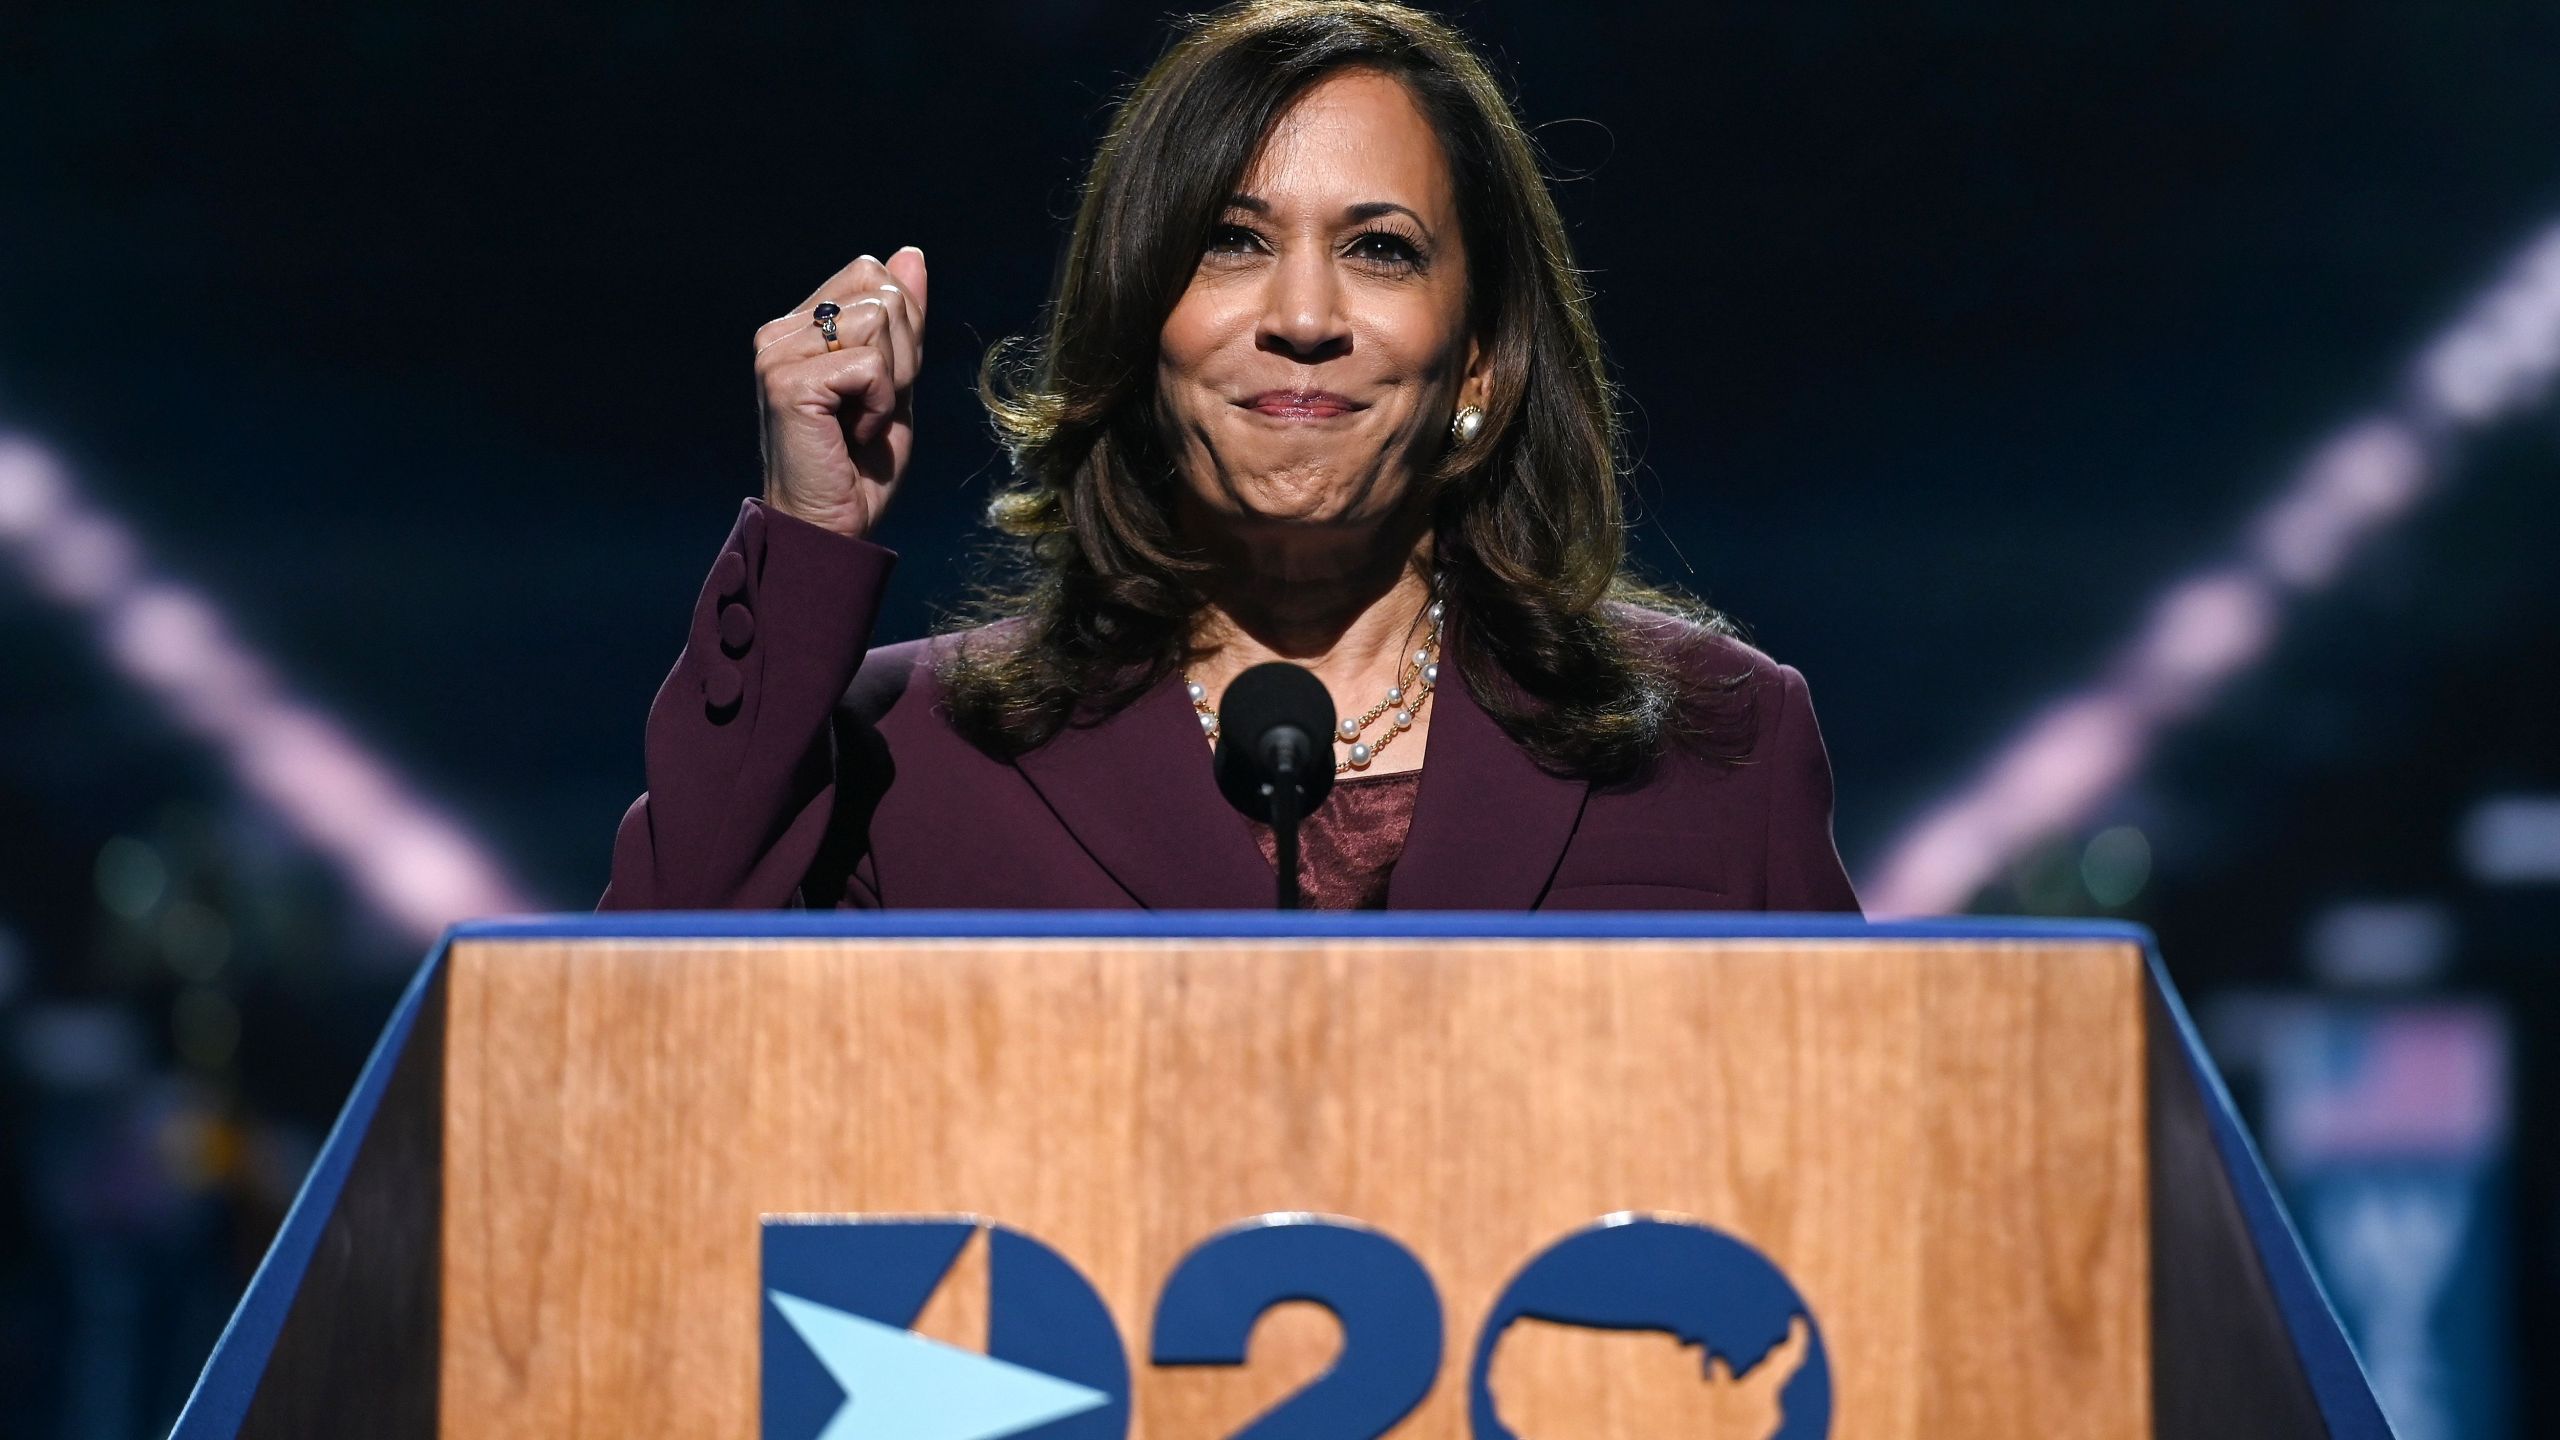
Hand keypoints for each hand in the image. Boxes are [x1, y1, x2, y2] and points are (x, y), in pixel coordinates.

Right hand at [753, 247, 927, 538]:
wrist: (831, 527)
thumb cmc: (861, 464)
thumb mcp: (896, 380)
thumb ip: (903, 319)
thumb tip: (911, 252)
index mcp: (800, 324)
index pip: (873, 274)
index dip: (904, 328)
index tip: (882, 385)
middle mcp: (780, 332)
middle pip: (883, 293)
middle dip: (903, 355)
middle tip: (873, 408)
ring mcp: (777, 354)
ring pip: (879, 321)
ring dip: (892, 382)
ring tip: (861, 422)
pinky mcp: (786, 382)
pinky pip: (869, 365)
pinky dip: (880, 405)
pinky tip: (854, 435)